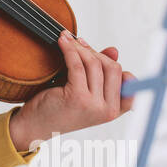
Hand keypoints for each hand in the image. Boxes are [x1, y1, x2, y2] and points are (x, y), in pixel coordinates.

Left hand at [10, 30, 134, 151]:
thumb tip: (114, 50)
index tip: (99, 54)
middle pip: (113, 68)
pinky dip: (70, 49)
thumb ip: (101, 73)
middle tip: (79, 43)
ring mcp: (94, 105)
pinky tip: (62, 42)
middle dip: (95, 52)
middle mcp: (108, 111)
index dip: (116, 66)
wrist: (36, 125)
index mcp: (114, 112)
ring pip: (95, 64)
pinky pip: (77, 65)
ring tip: (68, 40)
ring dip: (80, 47)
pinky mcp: (77, 97)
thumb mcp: (86, 91)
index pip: (129, 82)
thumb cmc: (60, 108)